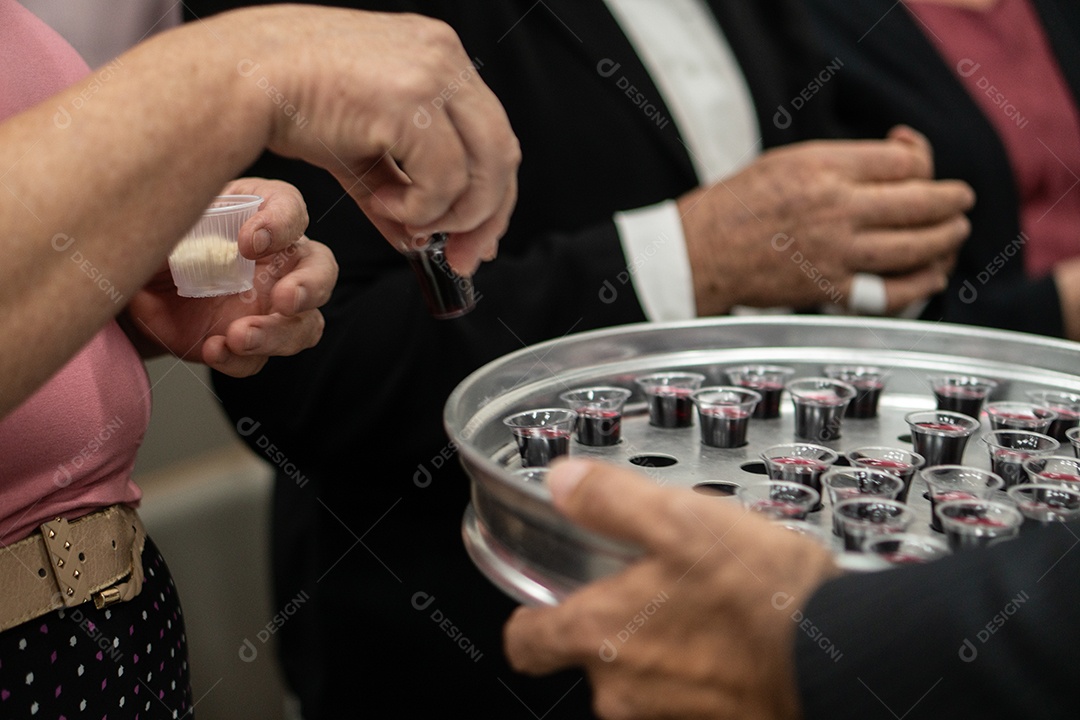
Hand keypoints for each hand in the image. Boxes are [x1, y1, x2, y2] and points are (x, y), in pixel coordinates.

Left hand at [122, 179, 337, 376]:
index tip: (249, 241)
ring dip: (278, 334)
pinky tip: (215, 350)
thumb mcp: (164, 219)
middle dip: (310, 286)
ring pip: (305, 324)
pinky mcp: (253, 343)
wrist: (137, 287)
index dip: (281, 224)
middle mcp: (280, 260)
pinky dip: (240, 359)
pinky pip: (259, 358)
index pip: (290, 209)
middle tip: (284, 299)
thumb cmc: (161, 239)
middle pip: (320, 269)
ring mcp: (272, 307)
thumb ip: (176, 215)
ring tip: (239, 336)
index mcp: (261, 214)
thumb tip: (167, 218)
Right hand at [217, 7, 520, 275]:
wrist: (239, 78)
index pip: (492, 135)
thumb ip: (398, 188)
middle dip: (485, 219)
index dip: (491, 195)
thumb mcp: (359, 147)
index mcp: (438, 54)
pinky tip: (383, 202)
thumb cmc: (287, 99)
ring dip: (449, 216)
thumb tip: (418, 238)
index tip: (478, 237)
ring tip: (404, 220)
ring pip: (483, 171)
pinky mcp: (411, 103)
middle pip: (502, 155)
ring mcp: (431, 76)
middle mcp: (443, 56)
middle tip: (462, 257)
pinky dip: (421, 208)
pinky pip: (445, 180)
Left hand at [504, 460, 838, 719]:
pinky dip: (700, 674)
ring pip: (642, 680)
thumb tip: (562, 482)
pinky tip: (734, 642)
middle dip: (618, 625)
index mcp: (599, 636)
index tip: (549, 602)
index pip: (525, 643)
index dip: (532, 620)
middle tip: (660, 588)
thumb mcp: (679, 520)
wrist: (842, 658)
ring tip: (707, 611)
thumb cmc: (762, 596)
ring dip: (663, 649)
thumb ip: (608, 500)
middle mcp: (623, 691)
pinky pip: (687, 700)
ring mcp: (667, 719)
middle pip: (591, 659)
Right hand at [678, 126, 973, 314]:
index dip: (923, 159)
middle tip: (960, 199)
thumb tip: (899, 157)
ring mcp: (836, 251)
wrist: (700, 252)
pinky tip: (932, 273)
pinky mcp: (831, 289)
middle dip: (952, 200)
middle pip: (922, 201)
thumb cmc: (740, 203)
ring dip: (947, 238)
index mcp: (823, 167)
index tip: (920, 163)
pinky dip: (922, 282)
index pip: (904, 160)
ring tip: (954, 232)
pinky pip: (894, 289)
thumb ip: (843, 159)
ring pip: (917, 245)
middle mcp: (836, 207)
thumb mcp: (788, 159)